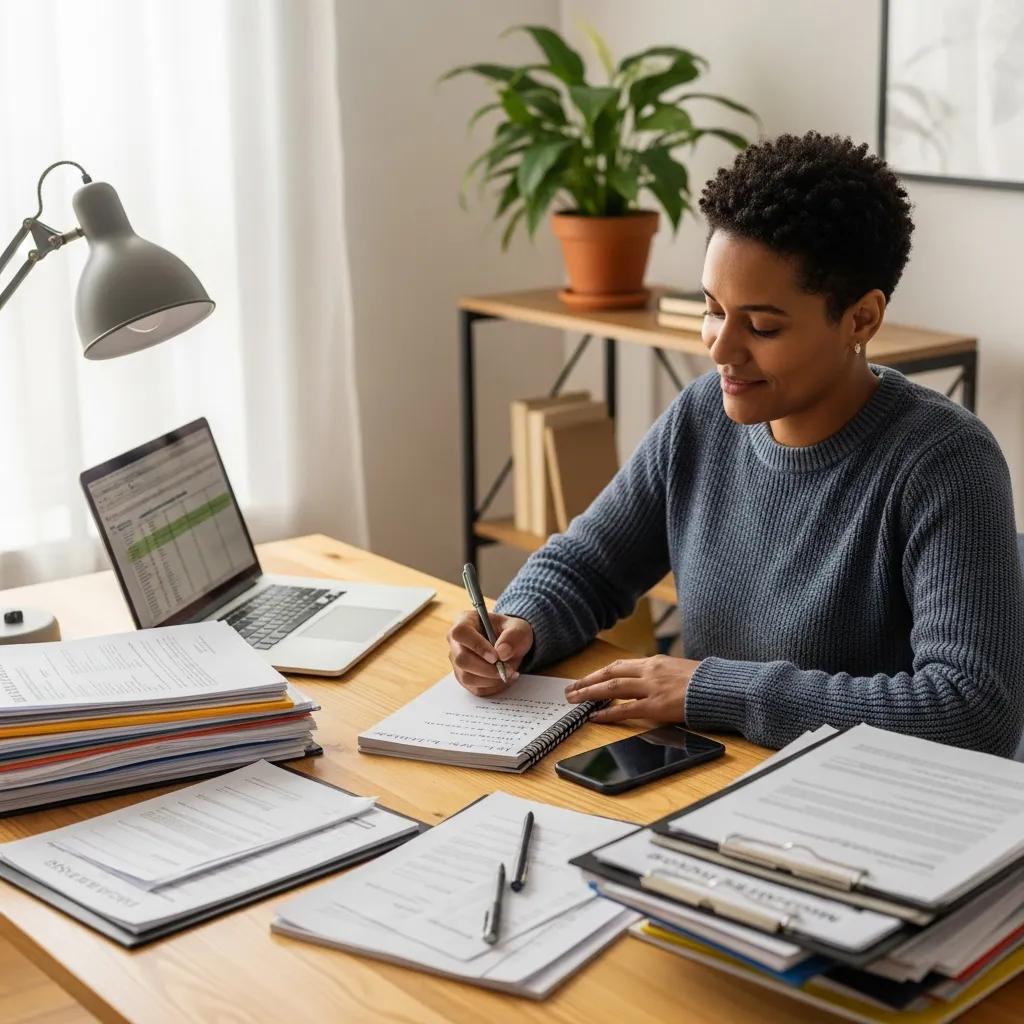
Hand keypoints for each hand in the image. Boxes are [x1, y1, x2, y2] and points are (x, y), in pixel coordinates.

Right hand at [447, 611, 533, 696]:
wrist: (511, 646)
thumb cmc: (511, 632)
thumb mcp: (519, 628)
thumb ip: (512, 637)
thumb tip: (502, 653)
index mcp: (465, 621)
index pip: (460, 633)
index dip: (477, 646)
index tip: (496, 657)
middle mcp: (456, 642)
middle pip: (461, 659)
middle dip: (486, 669)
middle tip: (507, 669)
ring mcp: (457, 661)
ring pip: (466, 677)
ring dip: (491, 679)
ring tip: (509, 673)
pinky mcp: (464, 677)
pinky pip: (474, 688)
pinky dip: (492, 687)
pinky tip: (504, 679)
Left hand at [564, 655, 701, 723]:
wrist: (722, 687)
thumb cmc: (705, 682)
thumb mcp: (679, 670)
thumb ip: (660, 675)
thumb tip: (646, 683)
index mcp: (654, 662)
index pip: (619, 666)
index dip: (599, 673)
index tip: (586, 679)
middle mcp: (649, 671)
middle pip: (610, 673)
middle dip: (587, 681)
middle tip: (571, 689)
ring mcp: (652, 688)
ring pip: (612, 688)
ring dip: (589, 693)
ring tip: (574, 700)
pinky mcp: (657, 706)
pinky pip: (626, 709)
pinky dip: (608, 713)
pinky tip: (595, 716)